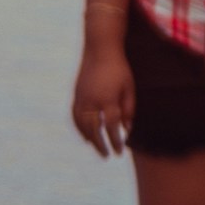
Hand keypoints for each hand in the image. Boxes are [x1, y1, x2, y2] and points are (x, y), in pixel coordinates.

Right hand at [71, 38, 135, 157]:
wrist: (99, 49)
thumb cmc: (119, 69)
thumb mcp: (129, 88)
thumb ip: (129, 110)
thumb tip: (128, 129)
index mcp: (107, 99)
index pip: (111, 127)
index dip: (115, 141)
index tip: (120, 152)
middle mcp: (92, 100)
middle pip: (94, 129)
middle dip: (101, 144)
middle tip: (107, 156)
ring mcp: (81, 97)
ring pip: (82, 124)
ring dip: (89, 138)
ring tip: (96, 148)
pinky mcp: (76, 94)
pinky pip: (75, 115)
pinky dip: (79, 128)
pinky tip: (85, 135)